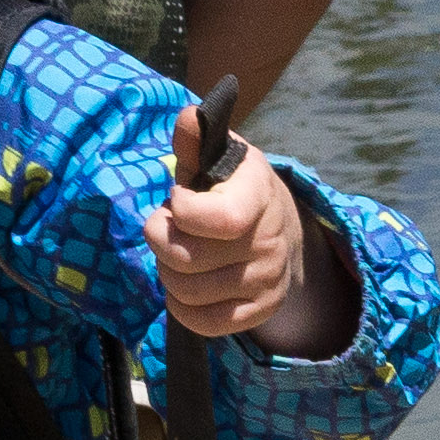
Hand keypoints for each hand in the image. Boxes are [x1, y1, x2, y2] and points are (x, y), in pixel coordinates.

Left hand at [146, 147, 308, 336]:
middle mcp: (270, 240)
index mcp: (258, 195)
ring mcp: (268, 279)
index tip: (178, 200)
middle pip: (187, 259)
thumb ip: (195, 142)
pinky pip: (206, 323)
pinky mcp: (262, 309)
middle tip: (168, 230)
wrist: (278, 227)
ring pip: (189, 292)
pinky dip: (182, 307)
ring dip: (168, 274)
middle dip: (161, 242)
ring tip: (177, 256)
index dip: (182, 213)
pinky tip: (184, 287)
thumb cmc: (230, 188)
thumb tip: (189, 116)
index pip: (220, 219)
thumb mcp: (215, 160)